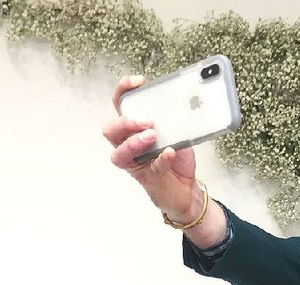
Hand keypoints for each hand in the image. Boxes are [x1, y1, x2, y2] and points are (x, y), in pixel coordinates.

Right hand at [102, 75, 201, 223]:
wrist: (187, 187)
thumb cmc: (176, 158)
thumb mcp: (177, 132)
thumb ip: (173, 120)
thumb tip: (181, 105)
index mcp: (134, 128)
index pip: (120, 105)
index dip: (123, 91)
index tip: (137, 82)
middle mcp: (129, 145)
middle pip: (111, 130)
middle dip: (126, 122)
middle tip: (146, 120)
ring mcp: (136, 163)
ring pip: (120, 154)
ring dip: (134, 142)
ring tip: (152, 136)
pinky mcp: (149, 179)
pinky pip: (151, 169)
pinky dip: (161, 159)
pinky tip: (170, 153)